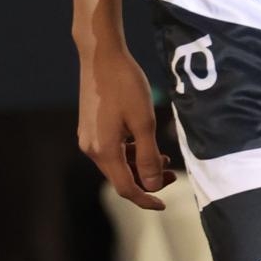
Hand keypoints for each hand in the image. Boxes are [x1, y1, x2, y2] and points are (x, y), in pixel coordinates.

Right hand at [77, 44, 174, 209]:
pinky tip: (144, 143)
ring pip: (116, 164)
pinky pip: (111, 150)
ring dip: (139, 166)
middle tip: (172, 173)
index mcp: (104, 151)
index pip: (126, 188)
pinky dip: (129, 153)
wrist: (101, 56)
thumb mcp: (144, 122)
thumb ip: (148, 157)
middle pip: (120, 178)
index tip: (164, 205)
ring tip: (163, 157)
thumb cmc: (126, 85)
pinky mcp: (89, 127)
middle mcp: (91, 149)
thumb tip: (153, 186)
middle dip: (146, 181)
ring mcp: (88, 138)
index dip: (146, 199)